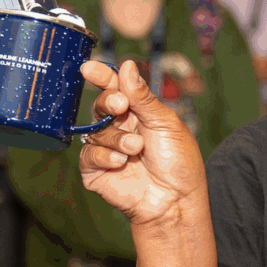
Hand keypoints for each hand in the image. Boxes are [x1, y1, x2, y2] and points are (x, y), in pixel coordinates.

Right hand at [79, 59, 206, 227]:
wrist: (175, 200)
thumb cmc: (178, 162)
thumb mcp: (165, 123)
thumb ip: (143, 97)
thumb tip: (127, 65)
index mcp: (139, 113)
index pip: (117, 88)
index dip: (103, 77)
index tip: (91, 68)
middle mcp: (121, 128)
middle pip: (101, 105)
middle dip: (108, 102)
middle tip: (121, 106)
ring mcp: (107, 149)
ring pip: (95, 130)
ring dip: (116, 137)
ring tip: (136, 148)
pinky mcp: (96, 170)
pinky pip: (88, 154)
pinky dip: (104, 156)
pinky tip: (121, 162)